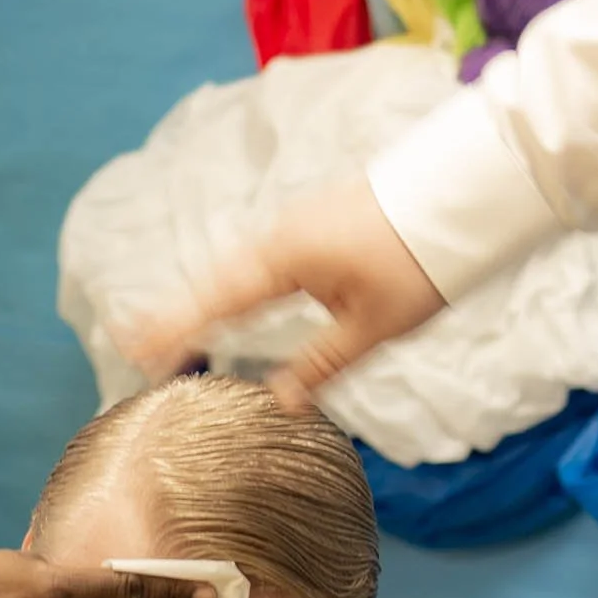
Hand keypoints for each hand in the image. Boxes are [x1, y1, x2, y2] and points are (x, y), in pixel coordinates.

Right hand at [122, 176, 445, 406]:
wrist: (464, 196)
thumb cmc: (419, 263)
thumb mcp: (373, 328)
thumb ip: (321, 365)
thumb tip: (280, 401)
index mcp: (284, 261)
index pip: (214, 302)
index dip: (173, 328)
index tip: (135, 348)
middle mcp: (281, 237)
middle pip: (215, 282)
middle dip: (176, 314)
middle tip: (133, 341)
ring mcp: (299, 226)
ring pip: (238, 269)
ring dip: (206, 299)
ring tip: (174, 328)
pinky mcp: (319, 225)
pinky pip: (261, 260)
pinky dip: (237, 284)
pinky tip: (236, 302)